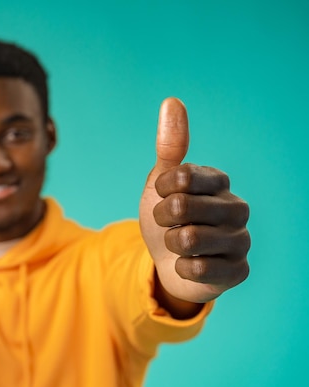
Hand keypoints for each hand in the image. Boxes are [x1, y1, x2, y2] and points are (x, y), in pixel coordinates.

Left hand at [139, 98, 249, 306]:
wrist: (168, 263)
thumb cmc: (166, 218)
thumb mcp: (160, 182)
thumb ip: (170, 147)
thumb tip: (172, 101)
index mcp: (219, 182)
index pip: (181, 176)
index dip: (160, 189)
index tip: (161, 195)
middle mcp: (237, 208)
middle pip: (181, 207)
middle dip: (161, 218)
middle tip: (167, 223)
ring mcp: (241, 240)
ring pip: (188, 239)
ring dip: (170, 244)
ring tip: (178, 243)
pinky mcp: (239, 271)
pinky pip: (199, 270)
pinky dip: (182, 268)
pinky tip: (189, 264)